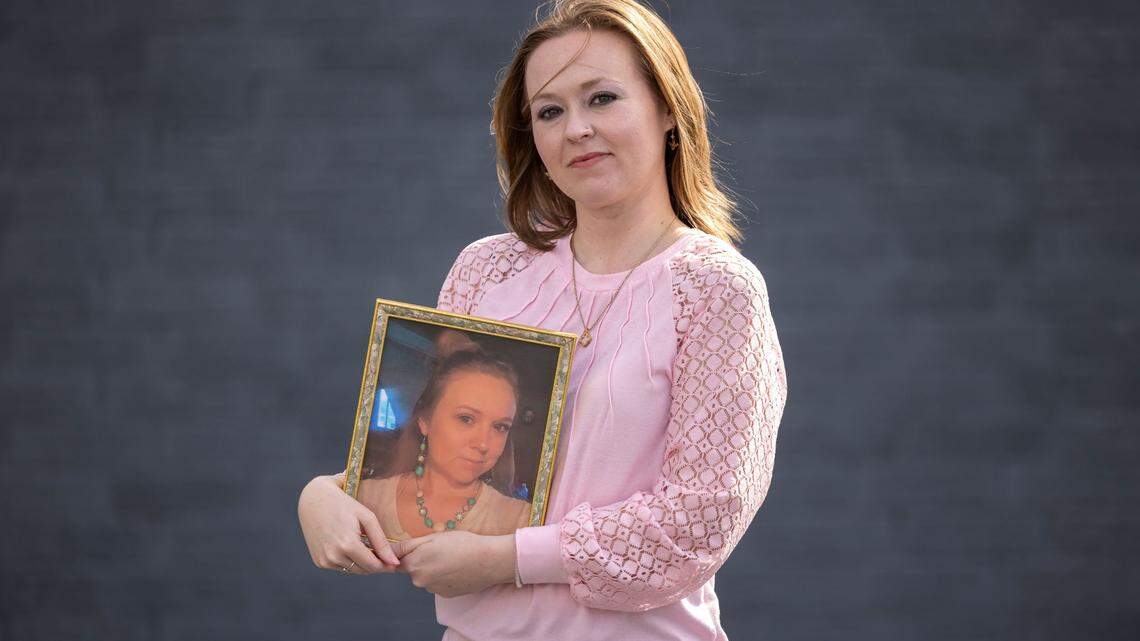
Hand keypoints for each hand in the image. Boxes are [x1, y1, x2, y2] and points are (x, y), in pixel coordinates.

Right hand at [297, 471, 400, 573]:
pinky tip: (351, 547)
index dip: (386, 566)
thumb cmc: (344, 504)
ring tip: (368, 548)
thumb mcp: (367, 518)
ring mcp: (324, 560)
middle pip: (363, 570)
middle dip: (376, 565)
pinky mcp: (318, 561)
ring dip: (362, 563)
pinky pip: (340, 567)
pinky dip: (349, 561)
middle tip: (385, 555)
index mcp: (347, 545)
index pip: (373, 566)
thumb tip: (394, 562)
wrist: (314, 499)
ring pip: (352, 570)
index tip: (395, 562)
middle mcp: (333, 556)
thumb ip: (381, 542)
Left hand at [394, 531, 515, 597]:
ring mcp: (433, 590)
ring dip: (434, 568)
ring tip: (452, 557)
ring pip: (427, 576)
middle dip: (423, 559)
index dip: (408, 551)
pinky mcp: (446, 595)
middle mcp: (420, 581)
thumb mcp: (432, 537)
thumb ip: (407, 546)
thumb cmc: (462, 544)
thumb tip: (388, 552)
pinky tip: (457, 567)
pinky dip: (445, 576)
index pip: (398, 560)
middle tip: (441, 548)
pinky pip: (439, 583)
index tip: (422, 546)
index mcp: (414, 565)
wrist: (488, 561)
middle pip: (414, 568)